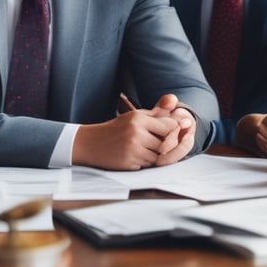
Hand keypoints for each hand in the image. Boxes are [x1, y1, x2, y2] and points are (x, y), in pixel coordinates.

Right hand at [72, 93, 193, 169]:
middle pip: (166, 142)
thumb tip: (175, 102)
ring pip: (159, 156)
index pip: (169, 125)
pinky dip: (146, 162)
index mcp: (139, 118)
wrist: (91, 144)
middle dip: (165, 145)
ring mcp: (132, 148)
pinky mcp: (129, 162)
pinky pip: (148, 164)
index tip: (168, 133)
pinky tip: (137, 156)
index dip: (173, 131)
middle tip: (156, 143)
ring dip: (155, 155)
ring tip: (144, 149)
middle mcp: (136, 132)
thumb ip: (157, 112)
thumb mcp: (135, 116)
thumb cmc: (117, 129)